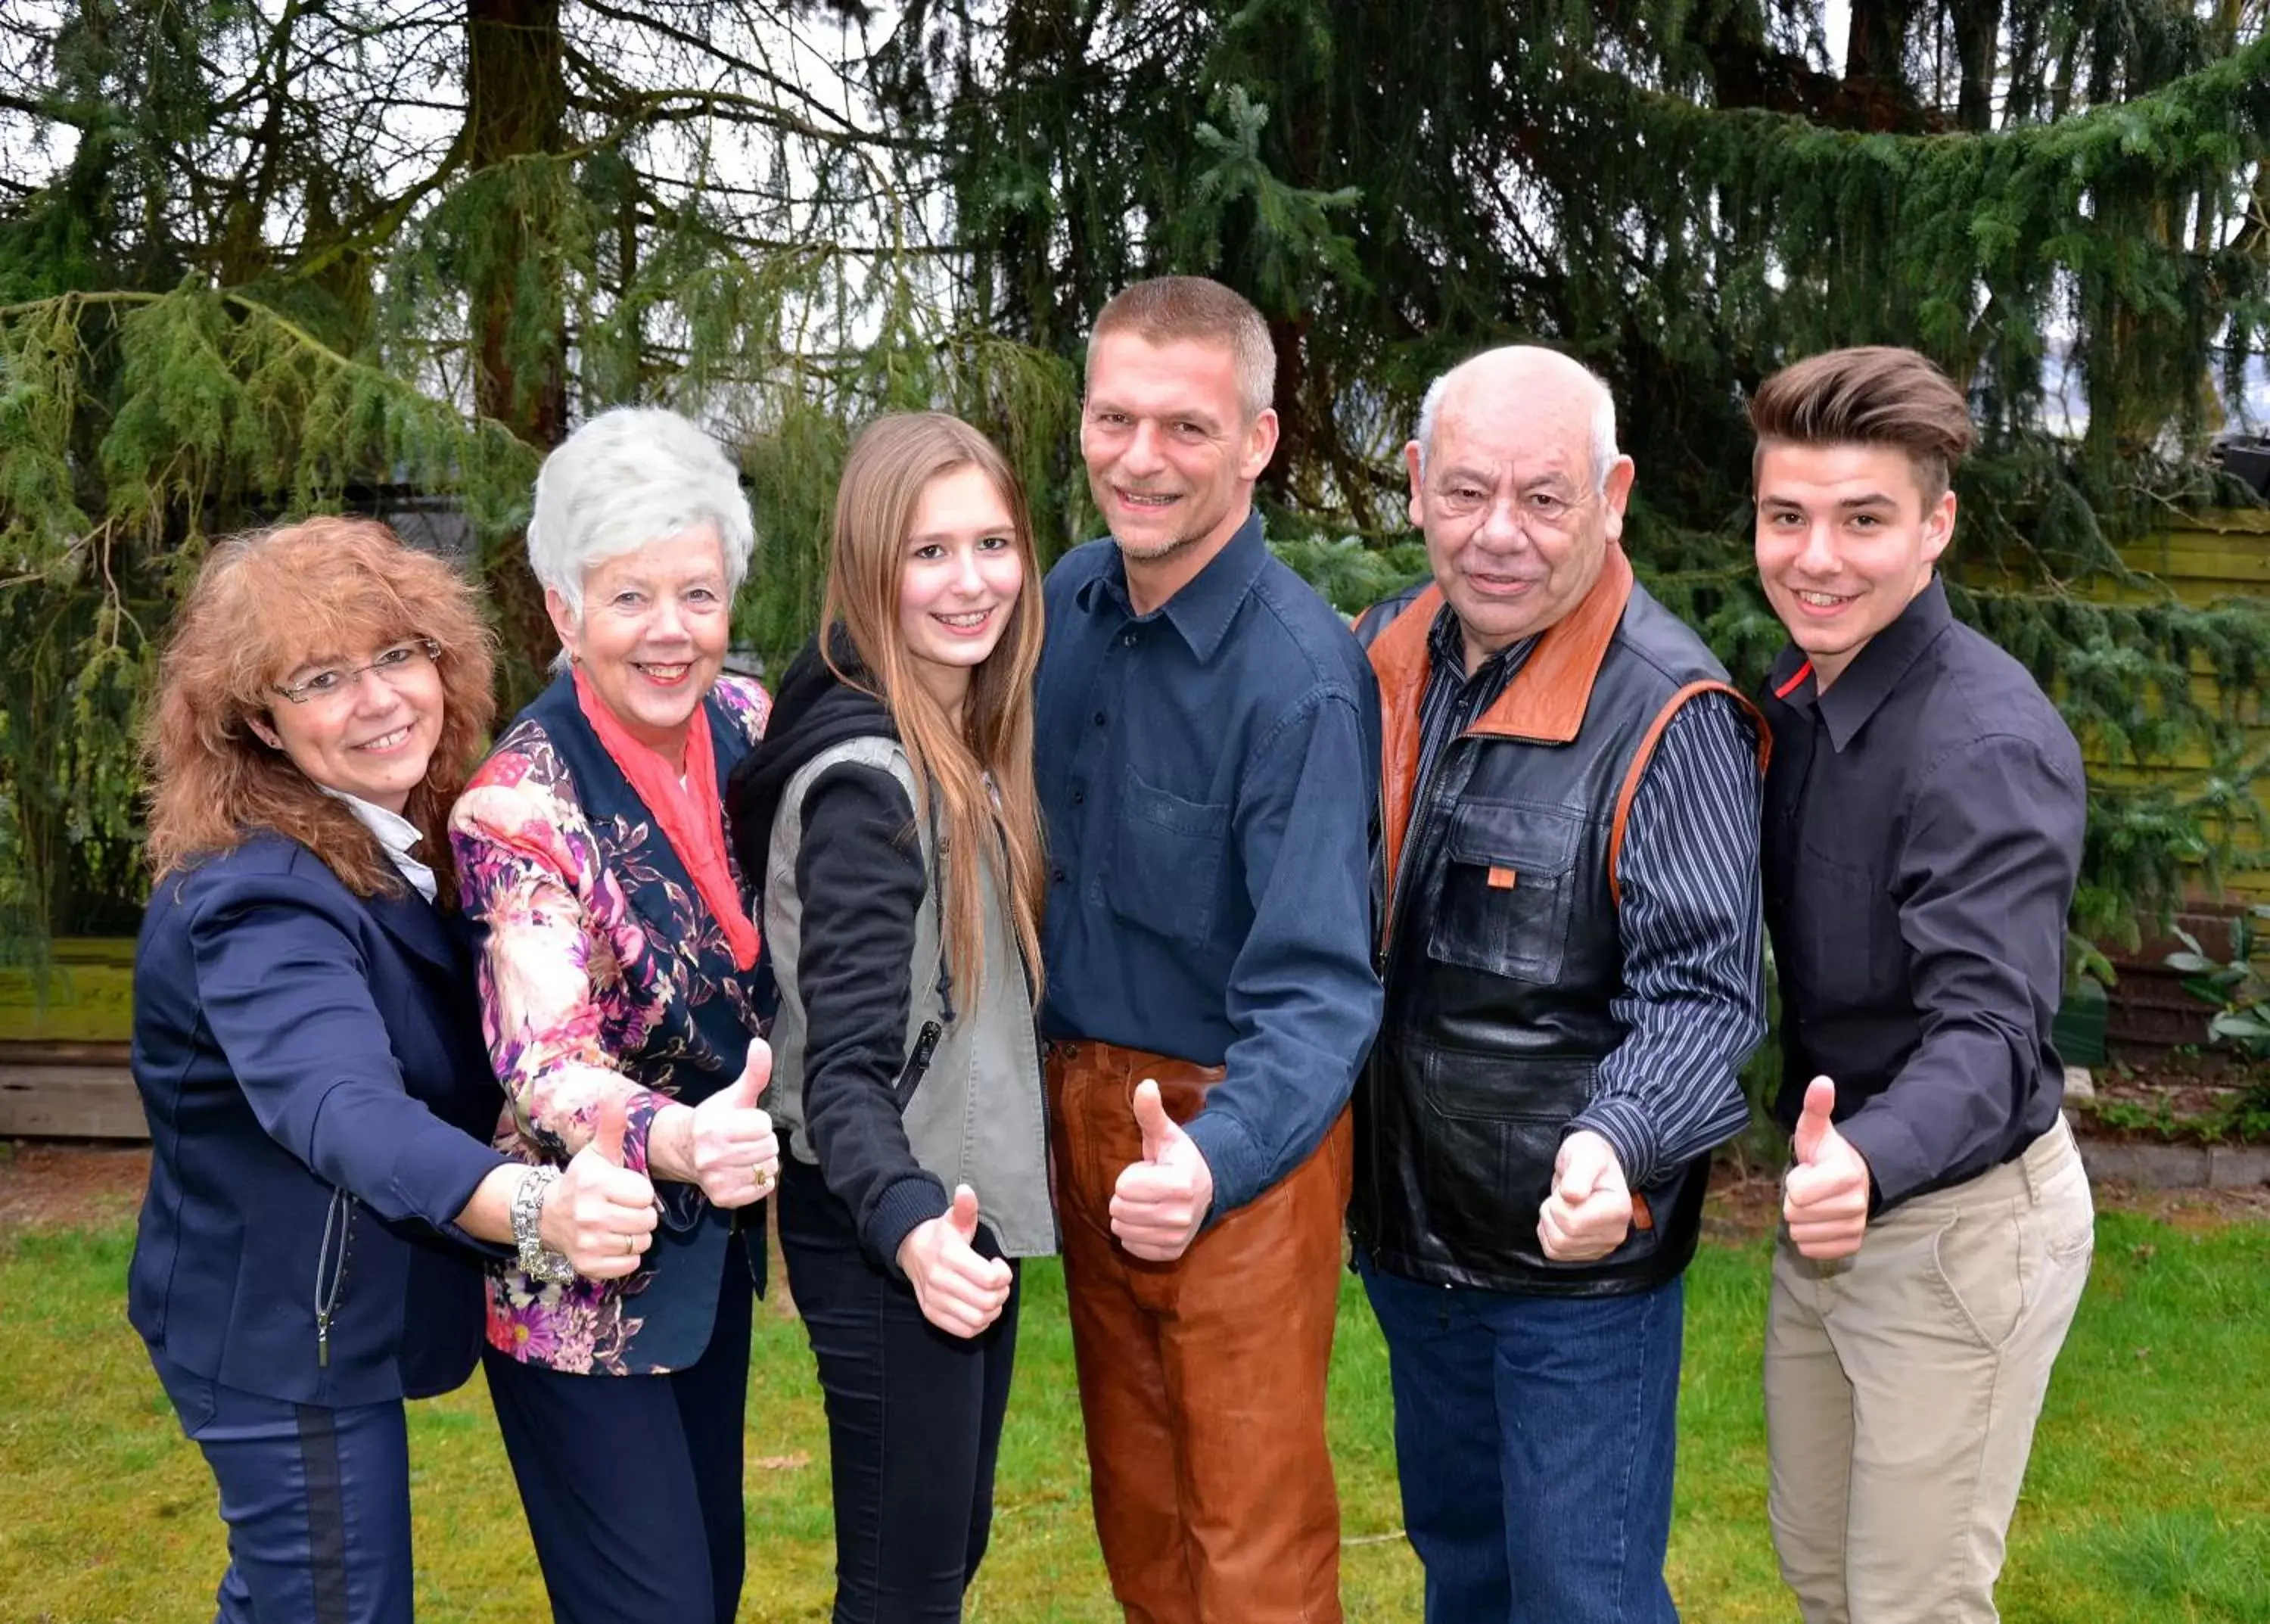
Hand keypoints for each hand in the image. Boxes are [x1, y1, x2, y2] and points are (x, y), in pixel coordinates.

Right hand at [542, 1094, 658, 1280]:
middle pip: (648, 1221)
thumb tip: (614, 1097)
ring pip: (641, 1243)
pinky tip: (612, 1243)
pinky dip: (627, 1257)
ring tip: (618, 1225)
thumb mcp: (596, 1153)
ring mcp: (588, 1242)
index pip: (645, 1194)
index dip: (640, 1192)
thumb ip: (611, 1127)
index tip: (625, 1190)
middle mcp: (590, 1214)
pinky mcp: (588, 1265)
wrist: (547, 1215)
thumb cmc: (581, 1181)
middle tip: (623, 1209)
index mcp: (596, 1184)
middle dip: (641, 1214)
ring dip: (636, 1235)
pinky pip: (630, 1264)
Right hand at [650, 1039, 779, 1207]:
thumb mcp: (734, 1094)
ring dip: (763, 1160)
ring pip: (768, 1168)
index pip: (764, 1126)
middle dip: (763, 1141)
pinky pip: (763, 1188)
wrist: (686, 1150)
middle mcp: (712, 1157)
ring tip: (745, 1154)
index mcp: (714, 1128)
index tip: (745, 1123)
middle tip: (745, 1139)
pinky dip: (760, 1179)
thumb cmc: (716, 1119)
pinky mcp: (723, 1198)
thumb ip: (754, 1072)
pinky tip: (744, 1170)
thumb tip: (760, 1043)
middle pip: (769, 1148)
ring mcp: (717, 1180)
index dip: (759, 1122)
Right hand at [896, 1184, 1013, 1337]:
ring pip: (977, 1319)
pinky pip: (964, 1331)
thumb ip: (965, 1207)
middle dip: (1001, 1293)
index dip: (1003, 1274)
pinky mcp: (932, 1314)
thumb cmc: (942, 1235)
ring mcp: (934, 1300)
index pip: (989, 1279)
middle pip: (987, 1301)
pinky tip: (980, 1309)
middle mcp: (940, 1280)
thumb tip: (965, 1190)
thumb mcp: (954, 1219)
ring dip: (992, 1311)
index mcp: (949, 1256)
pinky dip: (979, 1324)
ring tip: (991, 1296)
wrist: (912, 1250)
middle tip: (999, 1284)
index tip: (997, 1265)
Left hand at [1109, 1080, 1214, 1261]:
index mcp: (1179, 1183)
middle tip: (1147, 1187)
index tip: (1149, 1170)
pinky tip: (1150, 1220)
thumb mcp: (1164, 1133)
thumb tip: (1145, 1085)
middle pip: (1120, 1210)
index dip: (1130, 1176)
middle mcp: (1182, 1215)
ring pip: (1123, 1231)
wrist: (1206, 1187)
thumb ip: (1150, 1111)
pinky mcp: (1173, 1252)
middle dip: (1127, 1196)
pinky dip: (1135, 1235)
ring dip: (1129, 1216)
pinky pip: (1133, 1248)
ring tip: (1149, 1203)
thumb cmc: (1178, 1158)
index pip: (1123, 1187)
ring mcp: (1178, 1236)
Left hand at [1537, 1129, 1632, 1262]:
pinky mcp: (1587, 1252)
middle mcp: (1615, 1233)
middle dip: (1551, 1211)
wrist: (1592, 1165)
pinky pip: (1556, 1252)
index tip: (1568, 1187)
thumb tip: (1572, 1196)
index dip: (1558, 1203)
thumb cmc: (1589, 1157)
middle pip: (1563, 1237)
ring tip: (1562, 1204)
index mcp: (1619, 1210)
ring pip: (1558, 1247)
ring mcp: (1602, 1246)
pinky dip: (1548, 1234)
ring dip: (1549, 1222)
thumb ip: (1579, 1173)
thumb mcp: (1585, 1155)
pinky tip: (1559, 1217)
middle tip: (1562, 1194)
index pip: (1572, 1223)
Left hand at [1783, 1076, 1871, 1259]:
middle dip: (1796, 1201)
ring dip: (1802, 1220)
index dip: (1795, 1181)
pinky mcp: (1851, 1245)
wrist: (1852, 1179)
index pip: (1797, 1194)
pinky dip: (1809, 1238)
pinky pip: (1813, 1251)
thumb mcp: (1815, 1129)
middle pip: (1796, 1215)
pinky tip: (1819, 1221)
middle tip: (1811, 1188)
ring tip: (1816, 1202)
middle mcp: (1856, 1204)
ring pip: (1802, 1235)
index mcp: (1846, 1174)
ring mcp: (1856, 1227)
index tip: (1809, 1171)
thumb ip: (1816, 1107)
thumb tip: (1821, 1081)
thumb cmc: (1825, 1154)